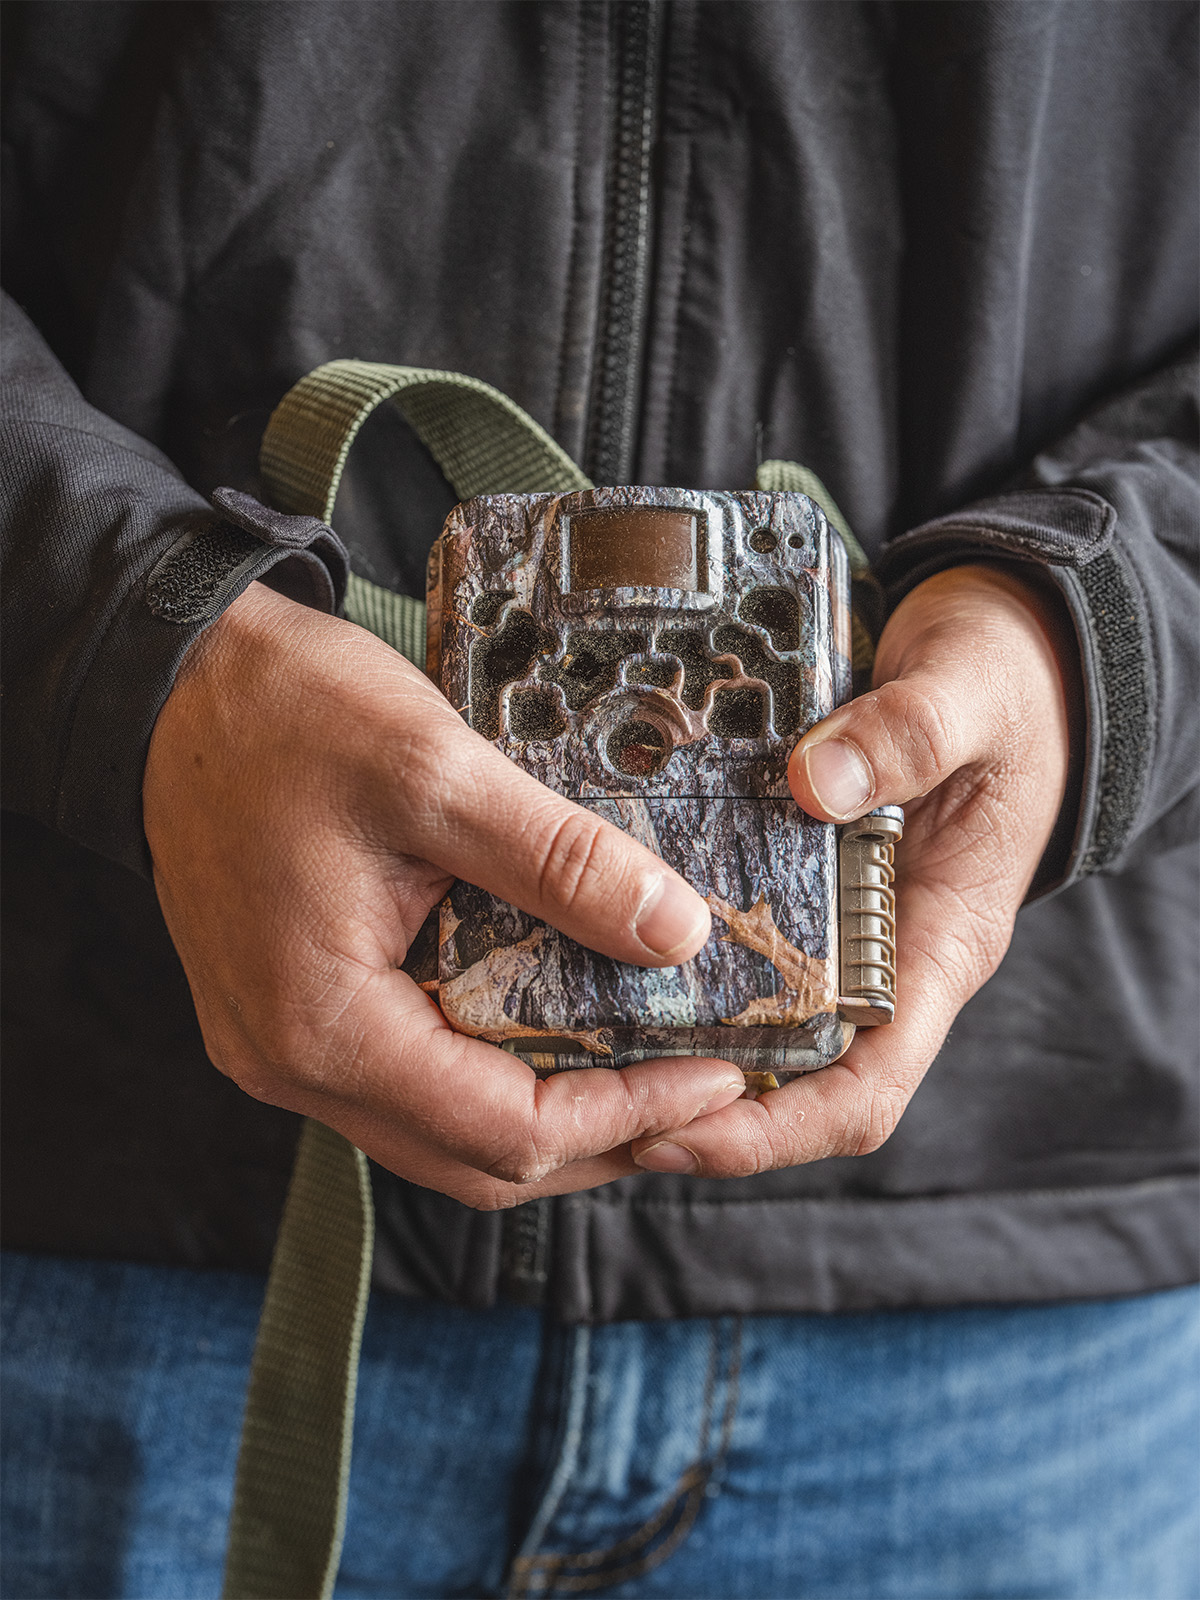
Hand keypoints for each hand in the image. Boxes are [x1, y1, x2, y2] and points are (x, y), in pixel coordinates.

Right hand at [144, 581, 743, 1208]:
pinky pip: (409, 1083)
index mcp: (320, 1023)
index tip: (716, 1079)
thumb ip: (561, 860)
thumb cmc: (283, 715)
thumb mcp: (435, 771)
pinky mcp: (291, 1015)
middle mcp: (292, 1063)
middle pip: (476, 1161)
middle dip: (600, 1138)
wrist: (172, 684)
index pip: (503, 1129)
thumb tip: (678, 934)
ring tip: (646, 1066)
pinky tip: (555, 1027)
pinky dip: (493, 1075)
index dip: (624, 1113)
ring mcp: (284, 1047)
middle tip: (698, 1089)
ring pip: (442, 1132)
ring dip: (550, 1116)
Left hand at [632, 563, 1077, 1176]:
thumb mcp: (968, 695)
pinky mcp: (805, 892)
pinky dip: (680, 970)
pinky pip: (739, 954)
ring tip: (572, 1049)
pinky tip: (599, 952)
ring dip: (678, 1049)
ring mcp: (843, 931)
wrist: (1004, 659)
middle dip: (702, 1109)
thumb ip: (906, 735)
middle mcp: (889, 960)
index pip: (868, 1086)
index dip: (778, 1130)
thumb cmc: (1004, 686)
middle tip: (590, 1105)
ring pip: (759, 1027)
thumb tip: (813, 784)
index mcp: (943, 945)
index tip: (678, 1132)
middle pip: (797, 1081)